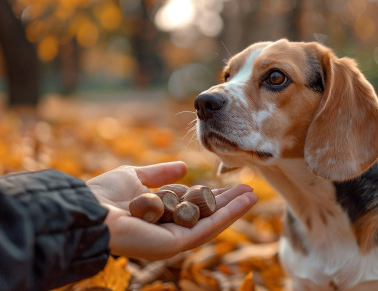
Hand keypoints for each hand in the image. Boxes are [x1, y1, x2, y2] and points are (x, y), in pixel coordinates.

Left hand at [86, 161, 257, 260]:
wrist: (89, 208)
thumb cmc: (106, 193)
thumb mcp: (137, 176)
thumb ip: (160, 174)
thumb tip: (184, 167)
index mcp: (161, 215)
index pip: (193, 205)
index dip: (212, 194)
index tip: (230, 184)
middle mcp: (170, 229)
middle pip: (206, 215)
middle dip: (228, 202)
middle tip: (250, 190)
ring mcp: (174, 239)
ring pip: (211, 222)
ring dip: (234, 209)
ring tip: (253, 195)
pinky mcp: (176, 244)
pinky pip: (207, 227)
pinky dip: (228, 215)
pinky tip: (243, 202)